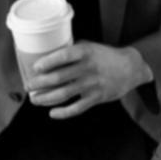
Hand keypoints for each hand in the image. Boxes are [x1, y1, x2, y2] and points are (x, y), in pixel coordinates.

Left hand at [27, 43, 150, 119]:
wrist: (131, 68)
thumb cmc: (105, 56)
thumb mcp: (89, 46)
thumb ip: (71, 51)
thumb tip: (47, 57)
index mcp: (85, 52)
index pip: (62, 57)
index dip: (46, 63)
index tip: (34, 68)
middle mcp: (88, 68)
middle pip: (58, 78)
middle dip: (39, 84)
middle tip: (28, 86)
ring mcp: (92, 84)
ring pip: (63, 94)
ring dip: (45, 98)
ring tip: (34, 99)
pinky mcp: (96, 98)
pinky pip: (76, 108)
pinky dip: (63, 112)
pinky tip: (52, 112)